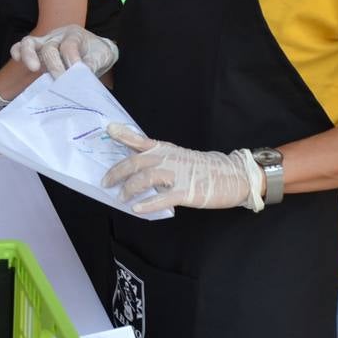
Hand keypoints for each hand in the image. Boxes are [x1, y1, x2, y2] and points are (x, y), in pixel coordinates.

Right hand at [10, 25, 118, 78]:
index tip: (77, 74)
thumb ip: (94, 63)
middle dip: (54, 66)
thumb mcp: (102, 56)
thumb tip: (84, 73)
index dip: (72, 61)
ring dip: (29, 55)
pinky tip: (17, 60)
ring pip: (30, 42)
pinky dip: (17, 52)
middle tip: (61, 81)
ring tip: (33, 68)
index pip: (69, 46)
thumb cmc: (96, 53)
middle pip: (50, 48)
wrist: (92, 51)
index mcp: (75, 34)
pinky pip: (21, 47)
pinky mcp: (36, 51)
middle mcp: (57, 36)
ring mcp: (44, 42)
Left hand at [101, 123, 264, 214]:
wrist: (232, 175)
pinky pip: (162, 198)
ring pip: (145, 179)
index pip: (141, 140)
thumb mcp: (178, 156)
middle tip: (105, 182)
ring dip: (129, 189)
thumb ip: (158, 159)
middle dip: (117, 172)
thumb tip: (136, 166)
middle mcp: (168, 159)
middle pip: (136, 162)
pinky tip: (137, 208)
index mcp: (166, 150)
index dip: (124, 135)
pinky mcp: (186, 192)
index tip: (109, 129)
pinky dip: (147, 203)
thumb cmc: (203, 168)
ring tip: (121, 198)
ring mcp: (177, 175)